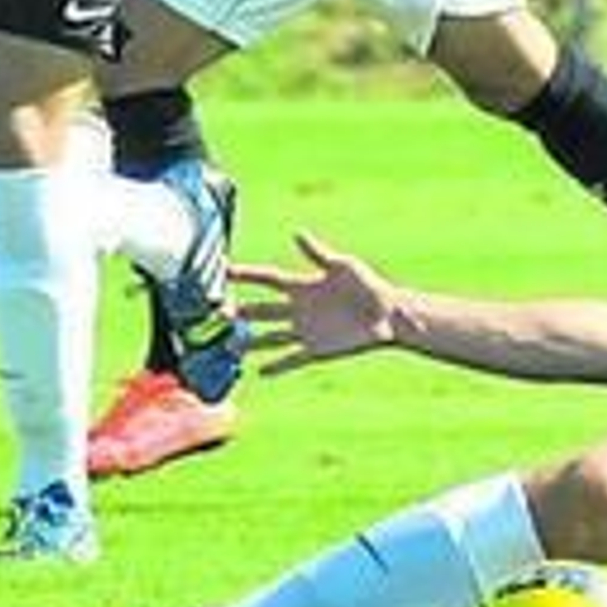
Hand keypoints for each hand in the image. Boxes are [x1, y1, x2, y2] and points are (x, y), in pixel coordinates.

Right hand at [232, 231, 402, 374]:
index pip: (268, 278)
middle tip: (217, 312)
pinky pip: (292, 359)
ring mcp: (306, 330)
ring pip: (270, 337)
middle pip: (262, 311)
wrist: (388, 314)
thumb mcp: (343, 266)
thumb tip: (297, 233)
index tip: (223, 270)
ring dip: (251, 342)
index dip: (246, 274)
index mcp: (304, 286)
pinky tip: (260, 372)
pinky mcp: (317, 349)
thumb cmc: (368, 285)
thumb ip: (318, 253)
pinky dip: (277, 366)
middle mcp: (299, 309)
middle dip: (240, 311)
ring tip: (230, 346)